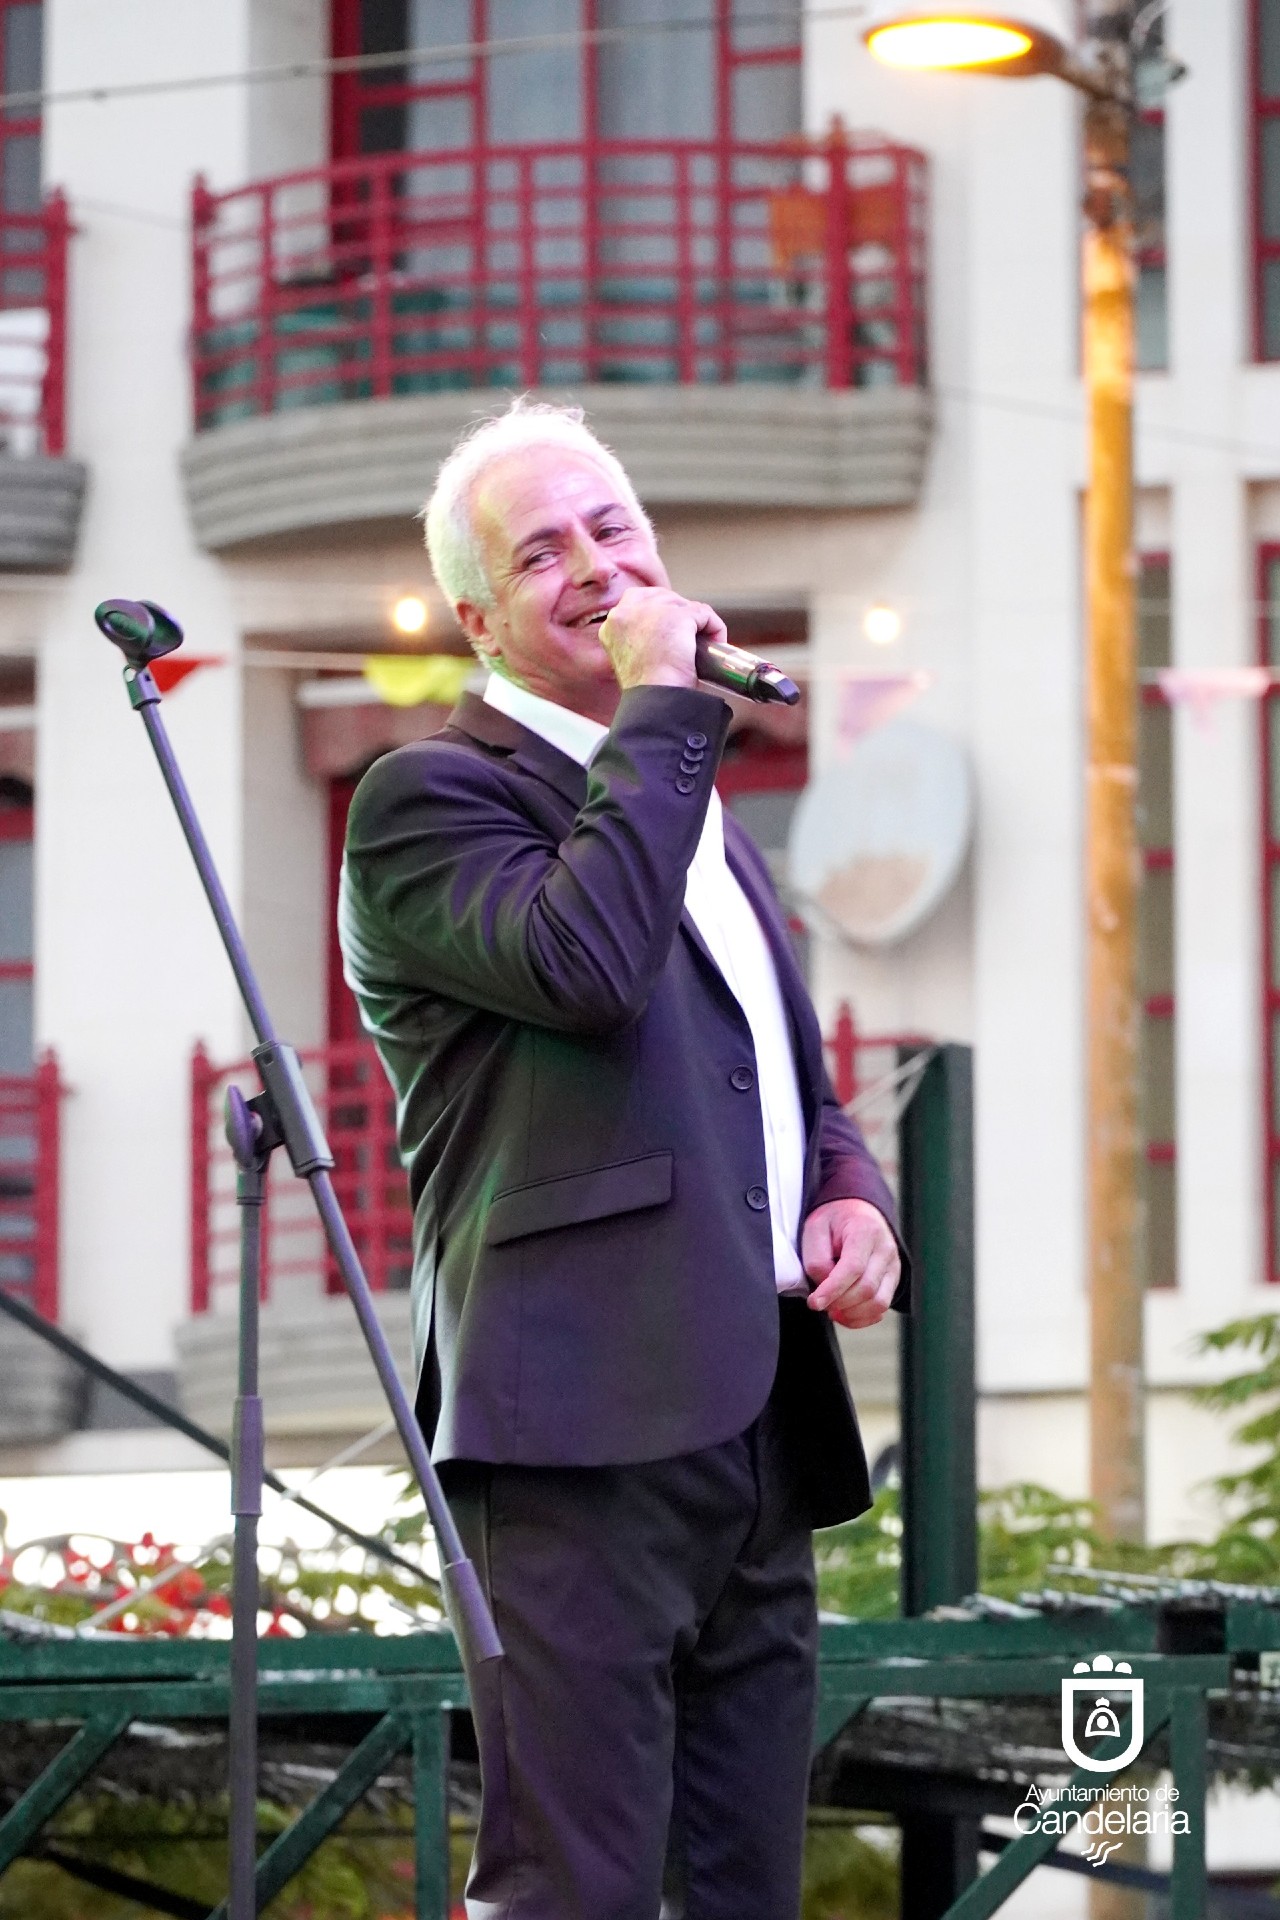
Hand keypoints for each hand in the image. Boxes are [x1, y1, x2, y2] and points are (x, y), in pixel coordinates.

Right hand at [598, 586, 726, 692]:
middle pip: (665, 598)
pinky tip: (714, 646)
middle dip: (681, 616)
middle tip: (689, 641)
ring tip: (702, 647)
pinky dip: (715, 629)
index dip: (660, 613)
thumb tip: (661, 635)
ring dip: (698, 624)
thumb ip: (638, 640)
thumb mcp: (629, 660)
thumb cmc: (646, 692)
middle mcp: (627, 611)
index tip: (671, 632)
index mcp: (612, 624)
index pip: (639, 600)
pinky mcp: (678, 616)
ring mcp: (653, 611)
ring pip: (686, 606)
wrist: (654, 700)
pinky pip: (705, 614)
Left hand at [802, 1198, 900, 1328]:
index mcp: (865, 1231)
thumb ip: (817, 1259)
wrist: (857, 1210)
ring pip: (878, 1302)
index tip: (814, 1302)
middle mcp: (885, 1249)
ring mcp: (893, 1265)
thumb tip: (824, 1288)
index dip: (833, 1289)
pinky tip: (845, 1314)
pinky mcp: (893, 1279)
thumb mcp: (815, 1228)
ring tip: (831, 1310)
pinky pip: (882, 1307)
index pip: (853, 1267)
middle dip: (839, 1303)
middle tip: (819, 1303)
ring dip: (851, 1314)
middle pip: (866, 1288)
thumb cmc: (833, 1220)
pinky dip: (862, 1318)